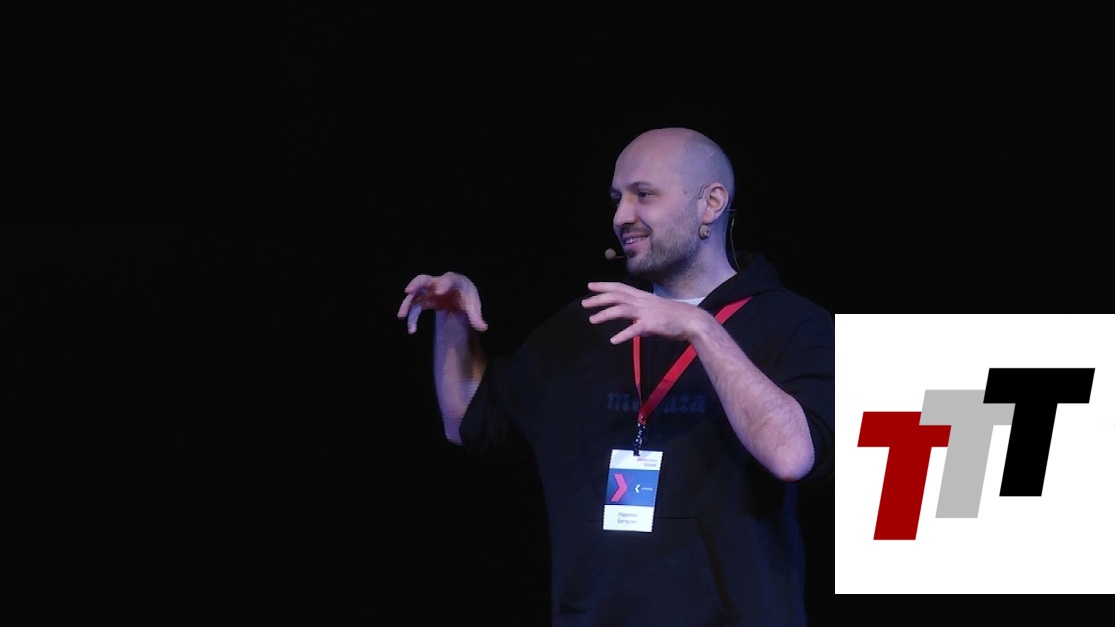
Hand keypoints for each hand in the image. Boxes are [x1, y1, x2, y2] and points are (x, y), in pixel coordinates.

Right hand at [398, 272, 488, 334]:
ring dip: (407, 304)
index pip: (449, 279)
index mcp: (454, 281)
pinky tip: (412, 330)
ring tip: (401, 316)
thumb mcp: (473, 307)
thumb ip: (476, 317)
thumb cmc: (467, 298)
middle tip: (408, 291)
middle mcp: (438, 283)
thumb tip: (483, 328)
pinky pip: (415, 307)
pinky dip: (412, 317)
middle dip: (416, 284)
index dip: (443, 284)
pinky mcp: (424, 300)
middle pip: (424, 279)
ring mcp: (428, 291)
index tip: (438, 292)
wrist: (459, 297)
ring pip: (414, 294)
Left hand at [581, 281, 707, 343]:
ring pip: (621, 309)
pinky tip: (613, 340)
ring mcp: (646, 312)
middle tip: (584, 303)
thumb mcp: (654, 311)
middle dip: (599, 298)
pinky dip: (623, 334)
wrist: (692, 320)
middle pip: (616, 296)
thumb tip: (634, 327)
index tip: (590, 285)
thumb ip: (641, 316)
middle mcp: (642, 301)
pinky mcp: (651, 325)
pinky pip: (634, 329)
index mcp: (642, 297)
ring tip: (592, 320)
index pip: (620, 287)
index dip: (604, 285)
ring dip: (605, 314)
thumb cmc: (674, 316)